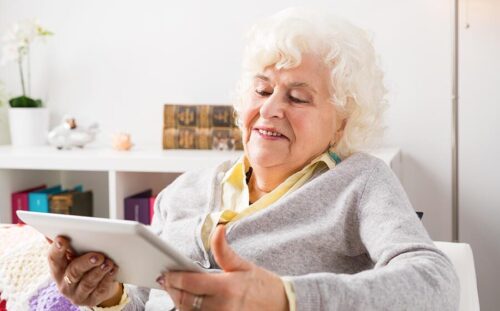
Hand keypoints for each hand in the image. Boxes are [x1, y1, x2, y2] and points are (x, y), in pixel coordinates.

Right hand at [47, 236, 122, 306]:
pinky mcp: (91, 300)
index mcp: (57, 269)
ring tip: (108, 262)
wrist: (97, 286)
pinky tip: (113, 270)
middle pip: (73, 272)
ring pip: (88, 283)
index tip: (63, 238)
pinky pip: (100, 290)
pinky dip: (108, 279)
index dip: (57, 249)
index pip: (53, 259)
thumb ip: (68, 245)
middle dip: (86, 262)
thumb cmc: (84, 264)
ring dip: (99, 271)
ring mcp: (77, 294)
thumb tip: (54, 230)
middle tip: (98, 255)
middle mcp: (64, 284)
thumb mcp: (75, 255)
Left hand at [158, 225, 288, 310]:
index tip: (165, 273)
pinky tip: (188, 305)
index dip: (173, 278)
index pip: (190, 283)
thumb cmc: (262, 285)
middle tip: (165, 281)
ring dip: (179, 303)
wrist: (283, 305)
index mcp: (226, 287)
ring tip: (175, 292)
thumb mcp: (243, 265)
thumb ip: (224, 250)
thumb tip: (218, 229)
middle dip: (172, 290)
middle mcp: (222, 306)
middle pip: (185, 301)